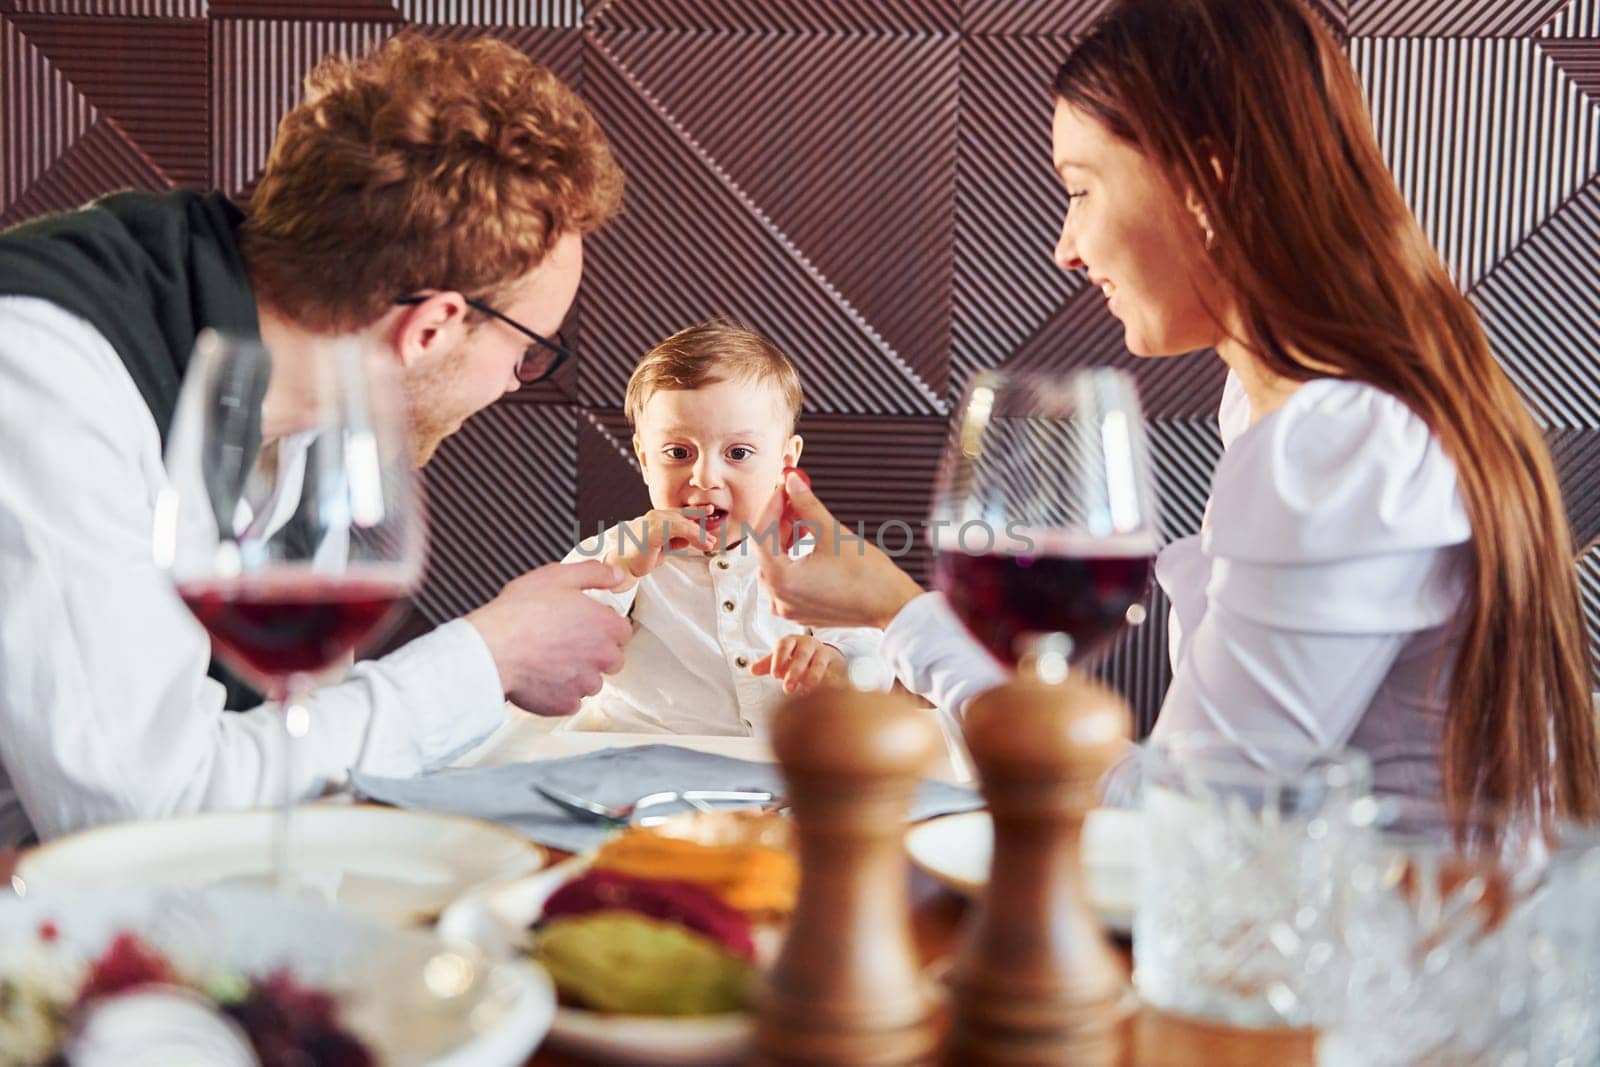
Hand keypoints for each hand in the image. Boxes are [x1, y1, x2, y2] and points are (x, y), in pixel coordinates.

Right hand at [466, 560, 632, 715]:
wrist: (492, 648)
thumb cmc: (520, 614)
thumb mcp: (558, 576)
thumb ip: (594, 573)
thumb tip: (614, 575)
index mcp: (606, 626)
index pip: (622, 631)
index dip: (602, 626)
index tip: (585, 624)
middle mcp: (602, 657)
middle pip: (611, 659)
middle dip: (593, 652)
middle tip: (565, 641)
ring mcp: (585, 683)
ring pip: (591, 681)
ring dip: (577, 673)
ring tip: (550, 659)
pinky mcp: (566, 703)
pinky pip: (571, 700)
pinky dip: (560, 692)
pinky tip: (542, 676)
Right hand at [605, 509, 713, 587]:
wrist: (623, 565)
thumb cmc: (638, 557)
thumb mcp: (663, 547)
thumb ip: (675, 540)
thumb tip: (689, 539)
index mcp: (656, 518)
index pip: (679, 513)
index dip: (695, 511)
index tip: (709, 511)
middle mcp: (655, 516)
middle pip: (684, 517)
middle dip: (700, 526)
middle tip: (712, 538)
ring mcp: (653, 521)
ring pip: (683, 523)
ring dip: (699, 533)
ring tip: (709, 543)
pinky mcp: (654, 529)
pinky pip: (679, 529)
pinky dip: (694, 535)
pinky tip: (702, 543)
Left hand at [750, 634, 845, 694]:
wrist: (823, 656)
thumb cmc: (797, 658)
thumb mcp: (781, 659)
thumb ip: (767, 664)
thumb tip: (752, 670)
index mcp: (792, 641)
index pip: (784, 646)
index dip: (779, 659)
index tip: (774, 675)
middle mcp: (808, 644)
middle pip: (802, 655)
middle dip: (794, 671)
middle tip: (787, 688)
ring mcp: (823, 652)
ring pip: (818, 663)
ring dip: (811, 677)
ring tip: (804, 691)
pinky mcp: (836, 662)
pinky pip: (832, 671)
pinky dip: (827, 681)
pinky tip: (822, 691)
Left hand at [751, 470, 924, 629]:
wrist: (893, 605)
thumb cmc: (869, 577)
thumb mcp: (832, 533)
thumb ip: (807, 505)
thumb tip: (793, 483)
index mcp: (782, 581)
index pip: (761, 534)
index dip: (772, 506)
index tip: (783, 488)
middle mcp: (780, 598)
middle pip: (766, 549)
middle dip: (779, 520)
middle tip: (794, 497)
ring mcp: (790, 607)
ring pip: (776, 564)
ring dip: (786, 538)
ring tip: (804, 518)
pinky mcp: (802, 609)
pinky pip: (787, 579)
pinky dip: (793, 557)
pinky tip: (807, 540)